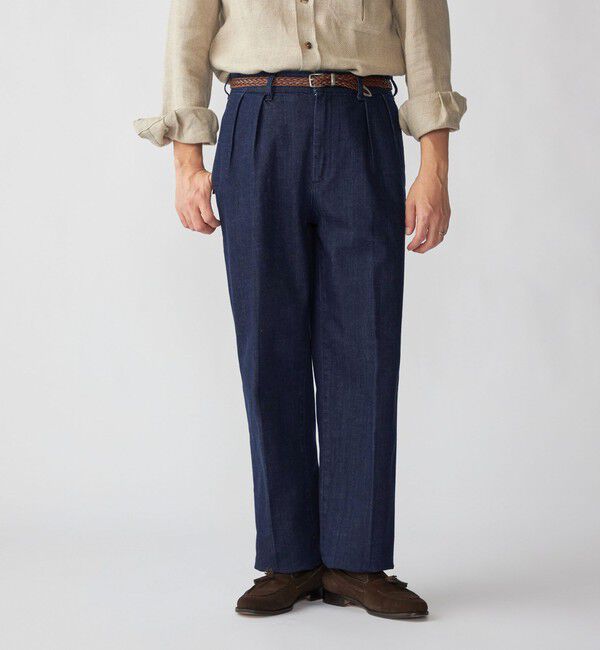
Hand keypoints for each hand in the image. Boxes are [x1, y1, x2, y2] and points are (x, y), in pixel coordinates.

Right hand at [173, 142, 219, 233]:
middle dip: (208, 230)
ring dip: (200, 228)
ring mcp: (183, 207)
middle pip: (199, 226)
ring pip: (192, 226)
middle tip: (213, 227)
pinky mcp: (178, 208)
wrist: (187, 170)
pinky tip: (198, 222)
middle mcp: (191, 204)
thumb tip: (235, 198)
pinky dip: (192, 226)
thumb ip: (223, 190)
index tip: (219, 222)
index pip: (208, 218)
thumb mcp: (215, 181)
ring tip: (206, 225)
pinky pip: (185, 223)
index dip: (215, 224)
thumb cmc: (201, 177)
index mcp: (201, 198)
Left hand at [406, 129, 450, 253]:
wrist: (435, 176)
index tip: (409, 247)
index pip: (420, 238)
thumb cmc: (421, 187)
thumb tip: (408, 233)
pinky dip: (438, 236)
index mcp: (425, 216)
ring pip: (440, 238)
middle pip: (432, 242)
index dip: (414, 245)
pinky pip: (444, 230)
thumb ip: (408, 220)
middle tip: (415, 249)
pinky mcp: (447, 214)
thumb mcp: (409, 203)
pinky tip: (431, 234)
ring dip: (431, 244)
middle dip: (423, 249)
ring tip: (423, 244)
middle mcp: (437, 218)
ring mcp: (444, 217)